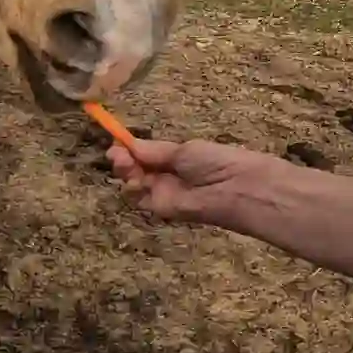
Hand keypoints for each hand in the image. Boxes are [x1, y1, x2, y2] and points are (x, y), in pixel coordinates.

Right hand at [106, 137, 276, 222]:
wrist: (236, 188)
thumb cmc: (215, 161)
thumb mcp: (183, 150)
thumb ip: (154, 151)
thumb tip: (129, 145)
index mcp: (173, 160)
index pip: (143, 155)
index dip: (128, 150)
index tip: (116, 143)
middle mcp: (166, 177)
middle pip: (134, 170)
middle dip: (122, 160)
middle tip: (117, 154)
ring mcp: (163, 194)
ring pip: (133, 184)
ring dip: (125, 172)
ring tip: (125, 163)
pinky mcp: (162, 209)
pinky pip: (140, 199)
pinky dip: (132, 188)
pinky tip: (135, 178)